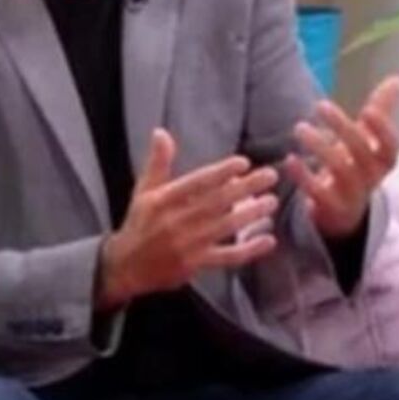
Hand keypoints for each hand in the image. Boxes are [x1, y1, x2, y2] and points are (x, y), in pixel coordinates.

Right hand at [98, 129, 279, 310]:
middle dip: (246, 188)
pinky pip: (226, 257)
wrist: (126, 267)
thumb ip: (157, 162)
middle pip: (216, 202)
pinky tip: (267, 240)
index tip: (243, 162)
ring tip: (272, 201)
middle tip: (270, 176)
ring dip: (251, 214)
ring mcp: (187, 244)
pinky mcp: (195, 265)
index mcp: (162, 200)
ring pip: (225, 226)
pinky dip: (248, 250)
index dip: (221, 172)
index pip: (197, 183)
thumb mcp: (143, 190)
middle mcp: (175, 221)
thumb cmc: (139, 223)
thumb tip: (161, 132)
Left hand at [286, 76, 398, 239]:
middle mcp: (371, 178)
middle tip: (319, 104)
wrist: (344, 212)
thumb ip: (382, 111)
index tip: (368, 110)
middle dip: (342, 128)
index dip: (383, 130)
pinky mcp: (330, 209)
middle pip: (362, 153)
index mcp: (382, 161)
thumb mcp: (370, 141)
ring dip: (320, 147)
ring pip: (340, 171)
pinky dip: (303, 176)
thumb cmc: (357, 167)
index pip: (391, 146)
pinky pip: (317, 193)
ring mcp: (352, 196)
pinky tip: (290, 159)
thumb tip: (397, 79)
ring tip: (299, 128)